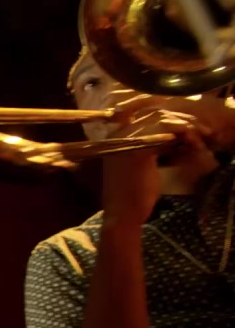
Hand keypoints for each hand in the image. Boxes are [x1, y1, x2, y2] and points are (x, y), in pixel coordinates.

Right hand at [101, 94, 213, 226]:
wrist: (124, 214)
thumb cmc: (136, 193)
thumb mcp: (148, 163)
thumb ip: (160, 146)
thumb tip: (183, 135)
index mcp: (119, 134)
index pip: (151, 115)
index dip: (176, 118)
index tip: (197, 130)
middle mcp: (119, 131)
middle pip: (157, 113)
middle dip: (186, 120)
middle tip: (207, 132)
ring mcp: (125, 137)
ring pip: (162, 118)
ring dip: (187, 126)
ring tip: (204, 138)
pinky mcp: (137, 147)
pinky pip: (163, 129)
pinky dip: (183, 132)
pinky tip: (195, 144)